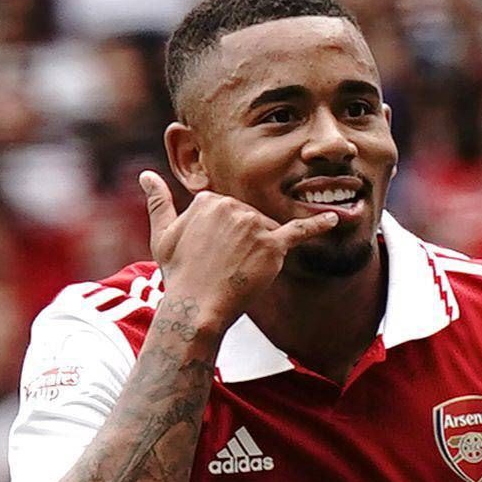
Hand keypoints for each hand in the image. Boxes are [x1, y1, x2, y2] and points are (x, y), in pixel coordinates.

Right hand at [137, 172, 335, 330]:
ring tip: (238, 271)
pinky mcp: (273, 245)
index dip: (222, 236)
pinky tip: (337, 219)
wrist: (196, 307)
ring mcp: (254, 224)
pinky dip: (319, 225)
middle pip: (250, 219)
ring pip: (267, 232)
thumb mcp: (163, 235)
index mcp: (209, 200)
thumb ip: (158, 202)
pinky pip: (300, 231)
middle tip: (224, 267)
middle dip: (242, 243)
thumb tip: (145, 175)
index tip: (211, 255)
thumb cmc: (179, 275)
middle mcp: (233, 206)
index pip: (228, 211)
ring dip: (258, 250)